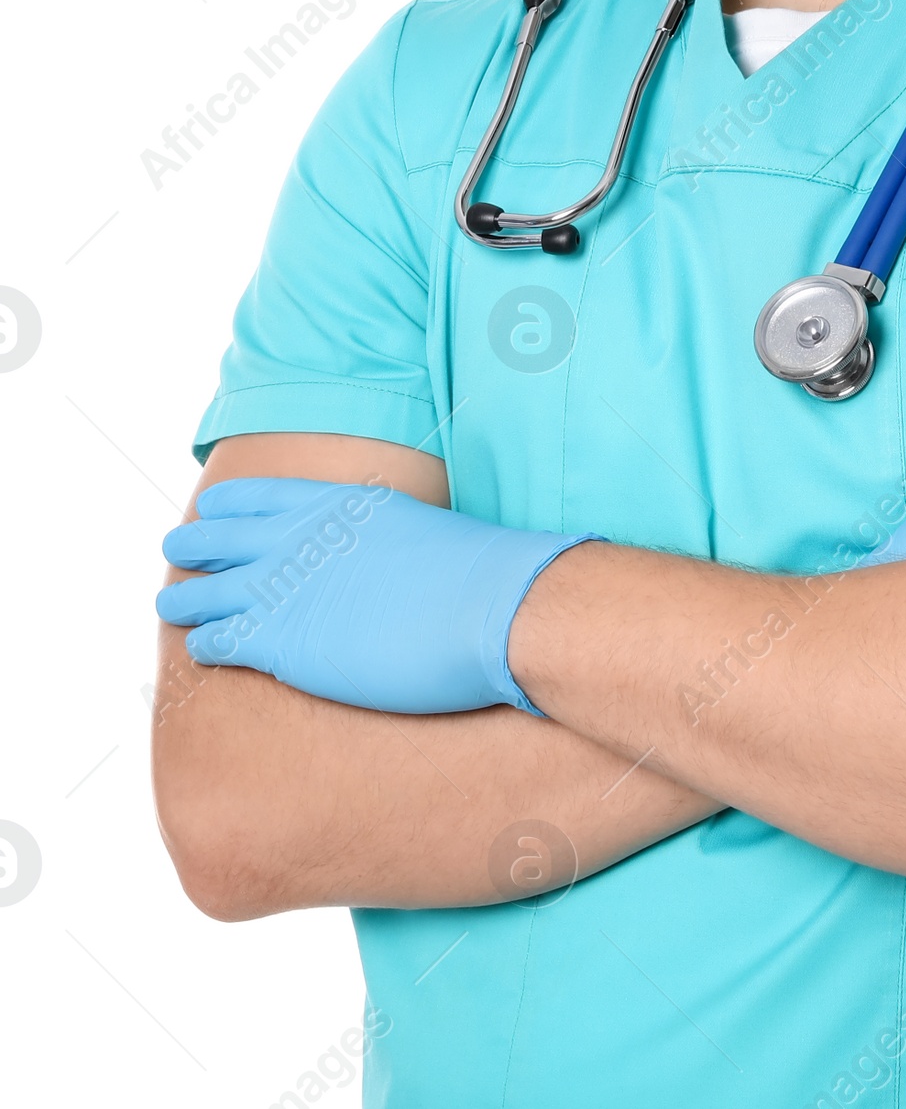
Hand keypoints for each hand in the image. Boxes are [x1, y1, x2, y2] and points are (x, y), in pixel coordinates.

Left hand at [156, 478, 596, 714]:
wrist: (497, 609)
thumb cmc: (476, 575)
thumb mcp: (418, 529)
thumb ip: (383, 535)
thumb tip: (384, 551)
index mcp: (336, 504)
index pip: (261, 496)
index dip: (229, 504)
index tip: (213, 509)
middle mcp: (301, 538)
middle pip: (223, 537)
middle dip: (197, 543)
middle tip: (179, 548)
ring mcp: (286, 589)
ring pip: (207, 589)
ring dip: (185, 595)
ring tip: (169, 601)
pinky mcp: (283, 643)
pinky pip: (219, 640)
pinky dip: (205, 642)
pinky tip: (201, 647)